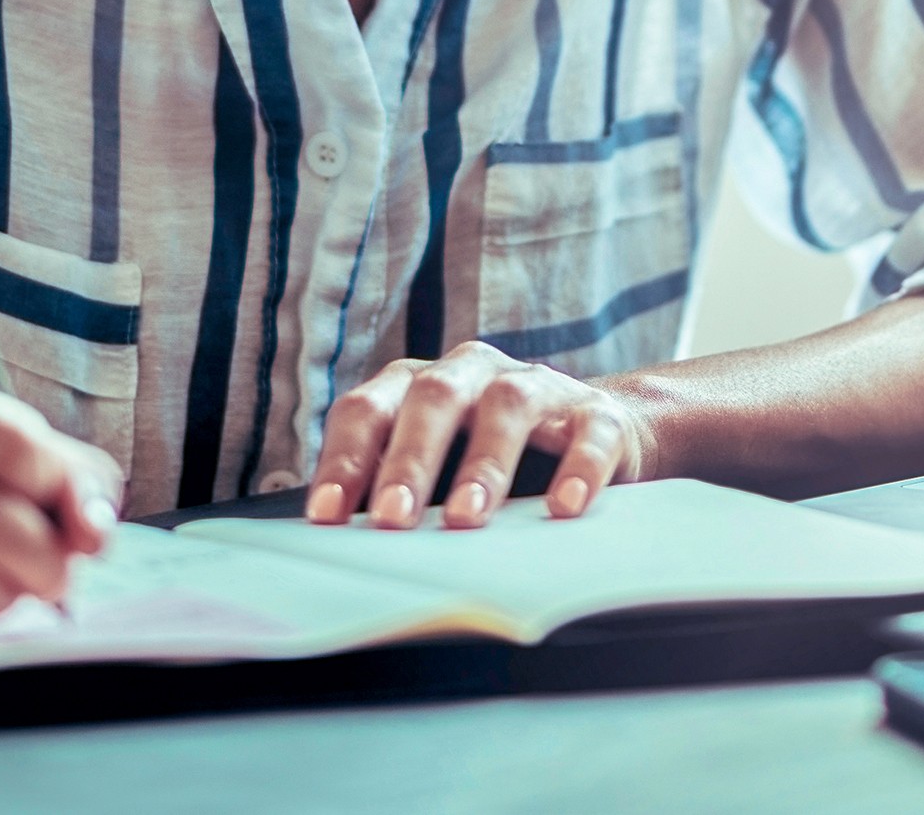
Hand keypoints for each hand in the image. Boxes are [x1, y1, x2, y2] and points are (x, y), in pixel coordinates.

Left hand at [304, 342, 649, 528]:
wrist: (596, 434)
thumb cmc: (491, 460)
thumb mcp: (437, 470)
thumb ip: (391, 495)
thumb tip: (333, 551)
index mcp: (420, 384)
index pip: (368, 409)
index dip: (344, 460)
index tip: (326, 517)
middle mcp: (473, 372)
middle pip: (432, 397)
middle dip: (409, 459)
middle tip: (392, 519)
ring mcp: (538, 387)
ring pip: (507, 404)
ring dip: (483, 462)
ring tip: (466, 519)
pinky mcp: (597, 414)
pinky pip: (589, 431)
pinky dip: (578, 467)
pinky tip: (564, 508)